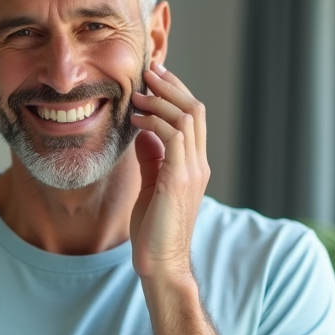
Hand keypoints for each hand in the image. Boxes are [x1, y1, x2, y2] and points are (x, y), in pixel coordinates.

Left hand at [129, 62, 210, 282]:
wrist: (160, 263)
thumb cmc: (153, 230)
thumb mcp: (151, 185)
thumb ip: (152, 158)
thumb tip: (144, 131)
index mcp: (194, 165)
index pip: (193, 117)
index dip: (175, 93)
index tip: (154, 78)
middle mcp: (199, 164)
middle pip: (194, 109)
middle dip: (171, 86)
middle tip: (149, 71)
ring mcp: (192, 171)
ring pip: (186, 117)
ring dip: (160, 100)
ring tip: (137, 93)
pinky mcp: (179, 179)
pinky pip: (173, 136)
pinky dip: (154, 122)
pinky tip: (135, 121)